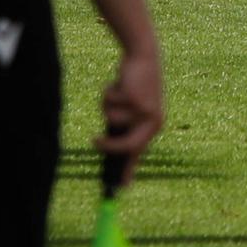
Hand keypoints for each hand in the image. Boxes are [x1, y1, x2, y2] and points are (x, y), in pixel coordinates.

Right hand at [97, 51, 164, 190]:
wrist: (144, 57)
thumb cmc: (135, 87)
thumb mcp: (133, 110)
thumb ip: (125, 130)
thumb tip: (113, 154)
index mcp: (154, 127)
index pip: (139, 153)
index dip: (128, 171)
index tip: (120, 189)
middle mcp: (152, 121)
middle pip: (128, 145)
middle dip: (108, 146)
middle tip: (93, 141)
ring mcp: (143, 109)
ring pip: (112, 119)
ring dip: (107, 106)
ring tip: (115, 93)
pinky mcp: (134, 96)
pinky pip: (109, 102)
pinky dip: (107, 92)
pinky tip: (118, 82)